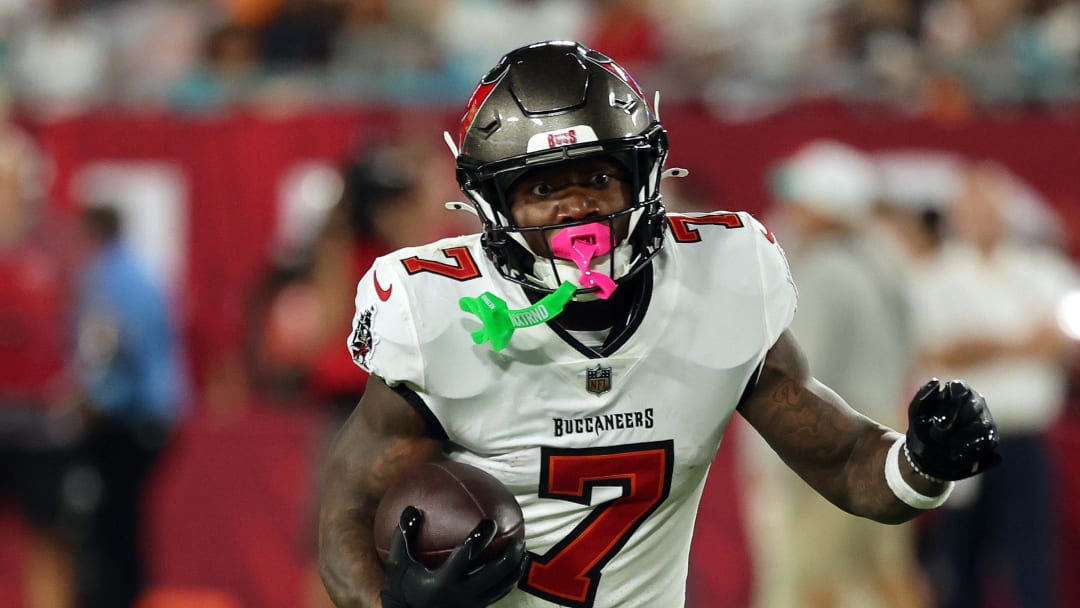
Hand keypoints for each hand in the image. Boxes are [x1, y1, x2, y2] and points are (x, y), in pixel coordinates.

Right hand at [381, 506, 525, 607]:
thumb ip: (404, 535)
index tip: (490, 521)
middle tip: (518, 538)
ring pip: (502, 586)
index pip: (466, 556)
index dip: (480, 538)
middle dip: (509, 555)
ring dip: (515, 569)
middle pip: (494, 573)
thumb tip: (412, 507)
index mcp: (442, 580)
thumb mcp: (398, 562)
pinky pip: (499, 594)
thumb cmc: (402, 587)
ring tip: (524, 551)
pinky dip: (509, 581)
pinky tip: (514, 568)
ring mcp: (471, 605)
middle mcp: (460, 594)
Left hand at [906, 378, 1001, 480]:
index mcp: (955, 392)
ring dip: (960, 437)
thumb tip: (936, 381)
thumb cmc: (922, 428)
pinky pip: (987, 442)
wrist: (928, 456)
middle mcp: (974, 403)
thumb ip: (923, 396)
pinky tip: (956, 454)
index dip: (955, 395)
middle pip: (974, 405)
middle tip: (937, 431)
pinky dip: (971, 449)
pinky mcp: (991, 439)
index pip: (961, 387)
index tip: (944, 410)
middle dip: (953, 419)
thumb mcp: (916, 413)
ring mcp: (985, 421)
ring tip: (944, 444)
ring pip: (982, 425)